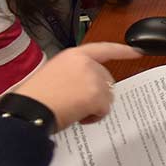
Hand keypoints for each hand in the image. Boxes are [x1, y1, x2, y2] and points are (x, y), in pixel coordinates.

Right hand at [13, 42, 141, 130]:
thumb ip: (73, 73)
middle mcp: (86, 63)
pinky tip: (79, 116)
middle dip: (98, 93)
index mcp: (73, 55)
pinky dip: (94, 116)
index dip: (122, 51)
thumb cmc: (35, 98)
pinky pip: (104, 109)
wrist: (28, 110)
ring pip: (107, 95)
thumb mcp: (53, 74)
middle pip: (107, 79)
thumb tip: (84, 86)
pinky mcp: (96, 95)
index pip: (104, 49)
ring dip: (95, 106)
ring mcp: (93, 78)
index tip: (137, 51)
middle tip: (78, 103)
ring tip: (74, 110)